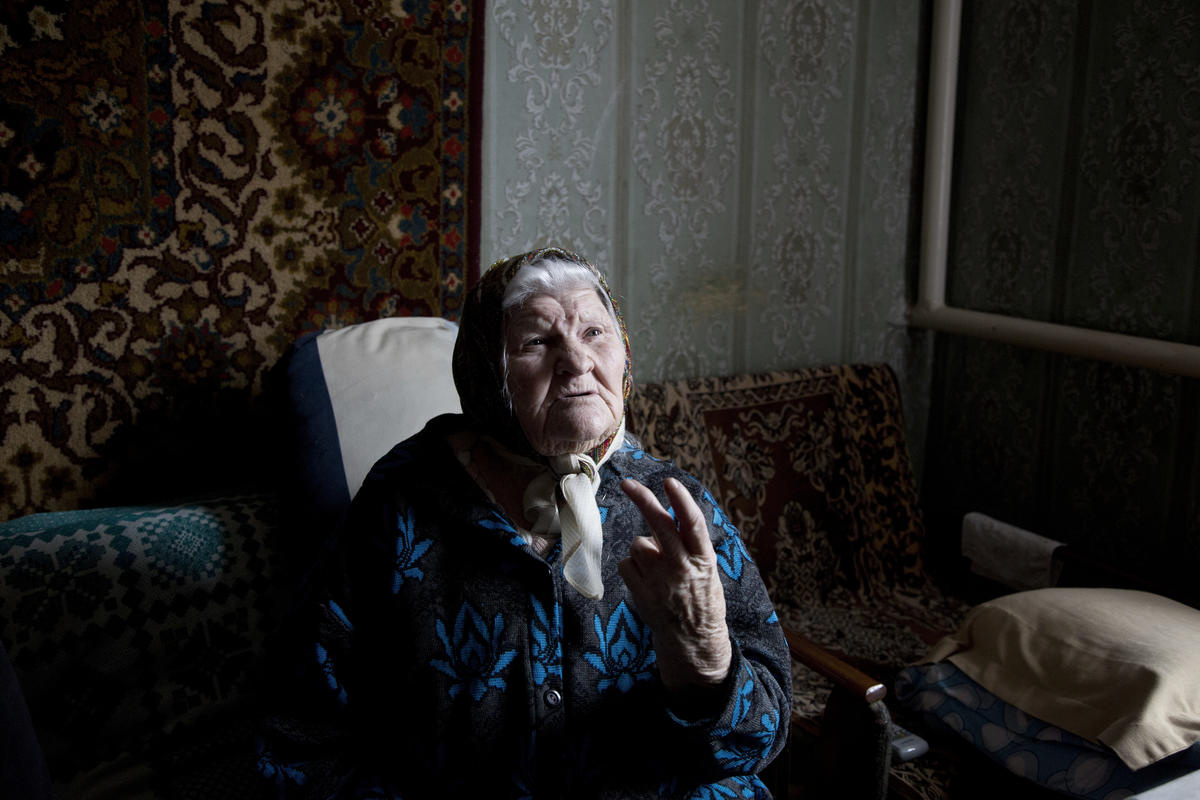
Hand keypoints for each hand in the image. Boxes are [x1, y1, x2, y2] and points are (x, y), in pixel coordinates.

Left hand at [619, 477, 731, 692]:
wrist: (694, 640)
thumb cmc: (701, 599)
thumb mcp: (707, 569)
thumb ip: (689, 545)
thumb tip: (666, 517)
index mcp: (703, 558)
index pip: (692, 523)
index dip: (681, 500)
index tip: (669, 482)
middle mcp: (682, 566)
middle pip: (660, 524)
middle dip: (643, 499)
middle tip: (628, 484)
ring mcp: (660, 581)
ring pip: (638, 544)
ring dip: (642, 550)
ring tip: (656, 569)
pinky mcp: (642, 593)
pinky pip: (627, 565)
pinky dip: (632, 568)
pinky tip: (646, 581)